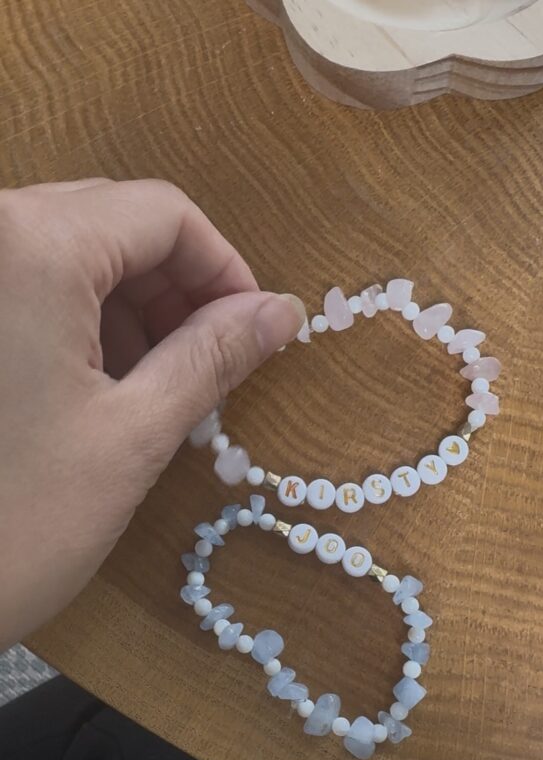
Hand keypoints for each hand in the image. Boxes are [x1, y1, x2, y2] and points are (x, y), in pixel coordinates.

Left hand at [0, 178, 304, 649]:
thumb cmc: (14, 526)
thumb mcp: (132, 437)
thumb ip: (212, 357)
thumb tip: (282, 312)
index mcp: (30, 249)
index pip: (161, 214)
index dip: (223, 271)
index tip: (252, 333)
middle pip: (112, 223)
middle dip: (173, 291)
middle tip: (204, 367)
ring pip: (69, 248)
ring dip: (124, 307)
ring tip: (149, 386)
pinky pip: (25, 281)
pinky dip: (73, 318)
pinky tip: (90, 384)